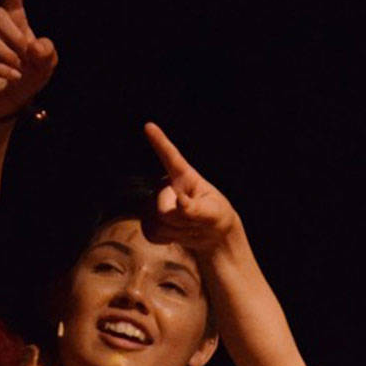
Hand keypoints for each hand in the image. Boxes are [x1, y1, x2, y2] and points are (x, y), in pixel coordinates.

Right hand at [0, 0, 56, 121]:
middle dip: (13, 36)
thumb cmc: (28, 76)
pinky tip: (11, 76)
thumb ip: (49, 53)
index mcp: (13, 16)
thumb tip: (35, 45)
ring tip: (17, 67)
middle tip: (25, 55)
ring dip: (5, 54)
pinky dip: (0, 69)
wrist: (9, 102)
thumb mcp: (46, 65)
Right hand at [143, 123, 239, 252]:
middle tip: (196, 222)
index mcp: (185, 176)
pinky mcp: (150, 219)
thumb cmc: (216, 217)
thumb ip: (196, 209)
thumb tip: (180, 202)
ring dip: (175, 232)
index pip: (170, 156)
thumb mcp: (213, 213)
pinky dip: (164, 239)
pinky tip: (176, 235)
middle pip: (161, 208)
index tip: (149, 126)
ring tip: (189, 227)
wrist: (212, 236)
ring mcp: (156, 202)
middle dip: (179, 221)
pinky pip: (150, 232)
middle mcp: (167, 185)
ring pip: (156, 223)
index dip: (159, 142)